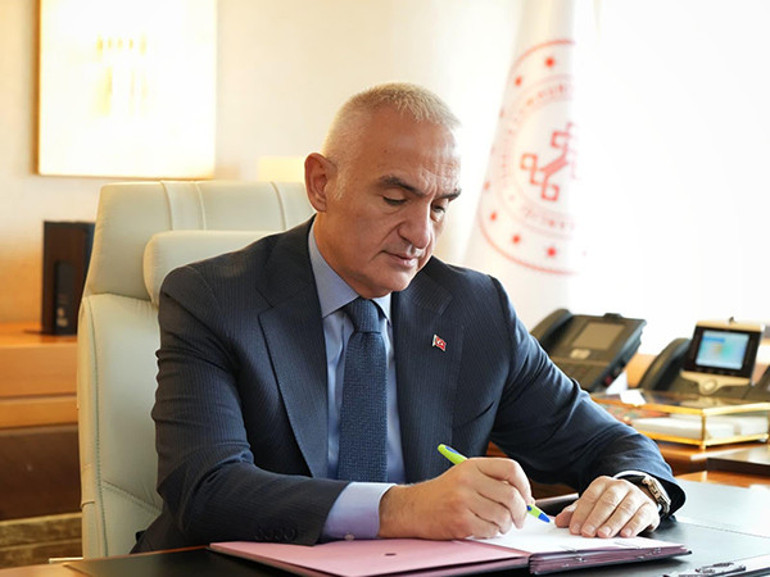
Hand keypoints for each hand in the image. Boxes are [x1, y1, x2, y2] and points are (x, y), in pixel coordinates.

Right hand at [378, 458, 531, 539]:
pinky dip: (492, 532)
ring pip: (503, 516)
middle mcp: (468, 480)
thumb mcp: (465, 476)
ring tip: (497, 524)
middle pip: (511, 495)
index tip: (527, 497)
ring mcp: (463, 500)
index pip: (511, 469)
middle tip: (519, 518)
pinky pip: (490, 530)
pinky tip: (484, 528)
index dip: (525, 485)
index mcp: (472, 466)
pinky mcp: (460, 520)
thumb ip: (492, 481)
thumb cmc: (443, 493)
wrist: (413, 508)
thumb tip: (525, 498)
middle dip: (521, 511)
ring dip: (505, 525)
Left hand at [554, 476, 659, 537]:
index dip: (581, 514)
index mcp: (602, 483)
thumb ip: (576, 512)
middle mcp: (619, 486)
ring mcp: (635, 495)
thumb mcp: (593, 505)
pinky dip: (633, 525)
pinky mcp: (648, 507)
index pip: (590, 497)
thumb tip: (559, 521)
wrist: (639, 499)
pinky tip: (626, 534)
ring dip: (613, 523)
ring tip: (603, 535)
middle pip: (606, 502)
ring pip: (624, 509)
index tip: (574, 528)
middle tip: (587, 533)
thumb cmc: (612, 503)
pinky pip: (641, 515)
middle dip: (595, 519)